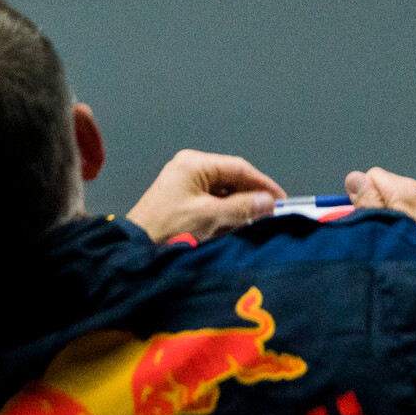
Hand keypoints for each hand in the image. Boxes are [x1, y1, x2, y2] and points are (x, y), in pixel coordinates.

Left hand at [124, 149, 284, 242]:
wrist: (134, 250)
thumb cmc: (167, 228)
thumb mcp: (209, 217)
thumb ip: (241, 207)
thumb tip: (268, 202)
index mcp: (194, 164)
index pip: (238, 168)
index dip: (263, 184)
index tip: (281, 199)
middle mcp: (189, 170)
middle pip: (231, 180)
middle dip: (251, 198)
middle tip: (271, 214)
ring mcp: (185, 186)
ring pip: (223, 194)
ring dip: (239, 210)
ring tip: (255, 224)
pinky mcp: (182, 204)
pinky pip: (212, 205)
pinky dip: (225, 216)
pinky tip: (234, 229)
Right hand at [342, 165, 415, 261]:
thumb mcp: (382, 231)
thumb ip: (367, 201)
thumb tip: (355, 179)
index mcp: (408, 190)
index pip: (372, 176)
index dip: (364, 197)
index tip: (367, 217)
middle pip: (386, 187)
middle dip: (379, 206)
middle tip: (382, 232)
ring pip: (399, 199)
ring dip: (393, 215)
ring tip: (396, 240)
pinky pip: (413, 210)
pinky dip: (407, 221)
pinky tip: (408, 240)